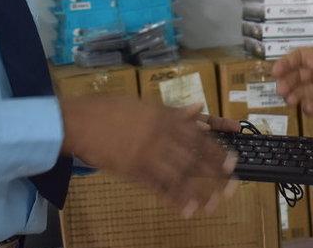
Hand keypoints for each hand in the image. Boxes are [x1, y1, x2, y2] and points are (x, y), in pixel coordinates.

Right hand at [60, 96, 237, 215]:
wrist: (80, 121)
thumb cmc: (111, 109)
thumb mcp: (145, 104)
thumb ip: (173, 110)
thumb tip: (199, 109)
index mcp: (164, 116)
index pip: (199, 134)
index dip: (217, 149)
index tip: (232, 161)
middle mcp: (160, 135)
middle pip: (194, 156)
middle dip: (215, 172)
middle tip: (232, 186)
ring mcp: (147, 154)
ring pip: (180, 174)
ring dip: (198, 191)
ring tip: (213, 204)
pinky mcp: (133, 170)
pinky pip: (158, 187)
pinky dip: (174, 199)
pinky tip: (187, 209)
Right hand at [272, 44, 312, 114]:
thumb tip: (311, 61)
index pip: (301, 57)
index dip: (287, 62)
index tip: (276, 70)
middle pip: (298, 74)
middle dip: (287, 81)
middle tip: (281, 90)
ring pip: (303, 90)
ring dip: (294, 94)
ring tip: (290, 101)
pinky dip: (309, 108)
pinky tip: (307, 109)